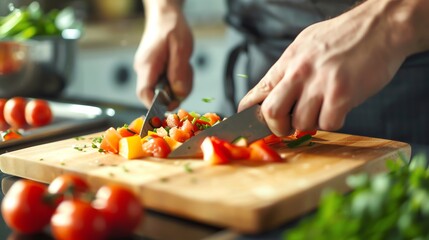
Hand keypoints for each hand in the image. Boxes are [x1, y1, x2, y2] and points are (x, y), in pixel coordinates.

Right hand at [134, 1, 192, 109]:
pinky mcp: (156, 71)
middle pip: (157, 95)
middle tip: (187, 75)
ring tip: (185, 66)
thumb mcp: (180, 48)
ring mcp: (149, 71)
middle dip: (176, 92)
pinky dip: (179, 79)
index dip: (155, 106)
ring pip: (165, 90)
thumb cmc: (171, 28)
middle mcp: (144, 71)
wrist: (165, 15)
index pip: (144, 94)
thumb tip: (178, 94)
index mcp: (147, 66)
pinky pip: (168, 83)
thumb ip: (179, 72)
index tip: (171, 106)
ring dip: (180, 84)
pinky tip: (182, 66)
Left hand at [238, 0, 415, 135]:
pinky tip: (340, 109)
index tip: (251, 125)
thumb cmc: (345, 37)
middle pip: (271, 113)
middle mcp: (299, 72)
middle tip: (290, 126)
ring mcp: (320, 83)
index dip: (249, 114)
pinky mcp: (342, 94)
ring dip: (311, 124)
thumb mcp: (305, 45)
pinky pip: (328, 124)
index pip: (257, 93)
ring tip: (323, 109)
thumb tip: (271, 91)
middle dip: (278, 127)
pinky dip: (333, 122)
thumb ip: (288, 70)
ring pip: (301, 124)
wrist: (381, 26)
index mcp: (288, 61)